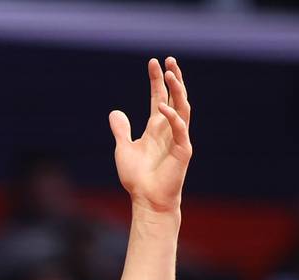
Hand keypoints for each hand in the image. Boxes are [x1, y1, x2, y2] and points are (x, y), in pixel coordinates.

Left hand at [110, 56, 192, 214]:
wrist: (147, 200)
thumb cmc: (137, 178)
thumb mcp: (123, 149)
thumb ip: (121, 131)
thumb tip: (114, 112)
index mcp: (156, 128)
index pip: (159, 97)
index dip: (156, 80)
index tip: (153, 62)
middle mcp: (169, 130)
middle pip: (175, 97)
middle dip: (173, 78)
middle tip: (168, 60)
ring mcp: (179, 138)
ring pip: (183, 108)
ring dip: (178, 91)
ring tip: (170, 74)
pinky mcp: (183, 150)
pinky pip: (180, 129)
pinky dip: (172, 118)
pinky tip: (161, 107)